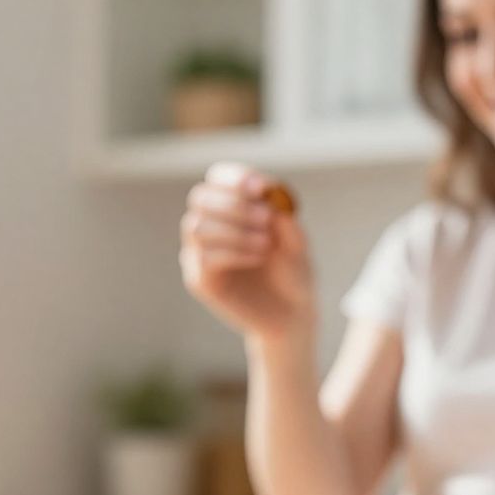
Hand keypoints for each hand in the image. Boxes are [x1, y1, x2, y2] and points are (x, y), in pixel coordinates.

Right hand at [180, 162, 315, 341]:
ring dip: (234, 230)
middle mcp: (211, 226)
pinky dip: (232, 252)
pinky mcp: (199, 280)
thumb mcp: (298, 245)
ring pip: (196, 225)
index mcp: (232, 207)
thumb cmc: (293, 274)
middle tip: (266, 218)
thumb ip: (286, 222)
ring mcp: (200, 253)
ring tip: (266, 244)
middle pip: (200, 197)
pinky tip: (257, 258)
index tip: (261, 188)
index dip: (235, 178)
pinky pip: (202, 256)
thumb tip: (271, 198)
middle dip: (233, 204)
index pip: (218, 178)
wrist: (291, 316)